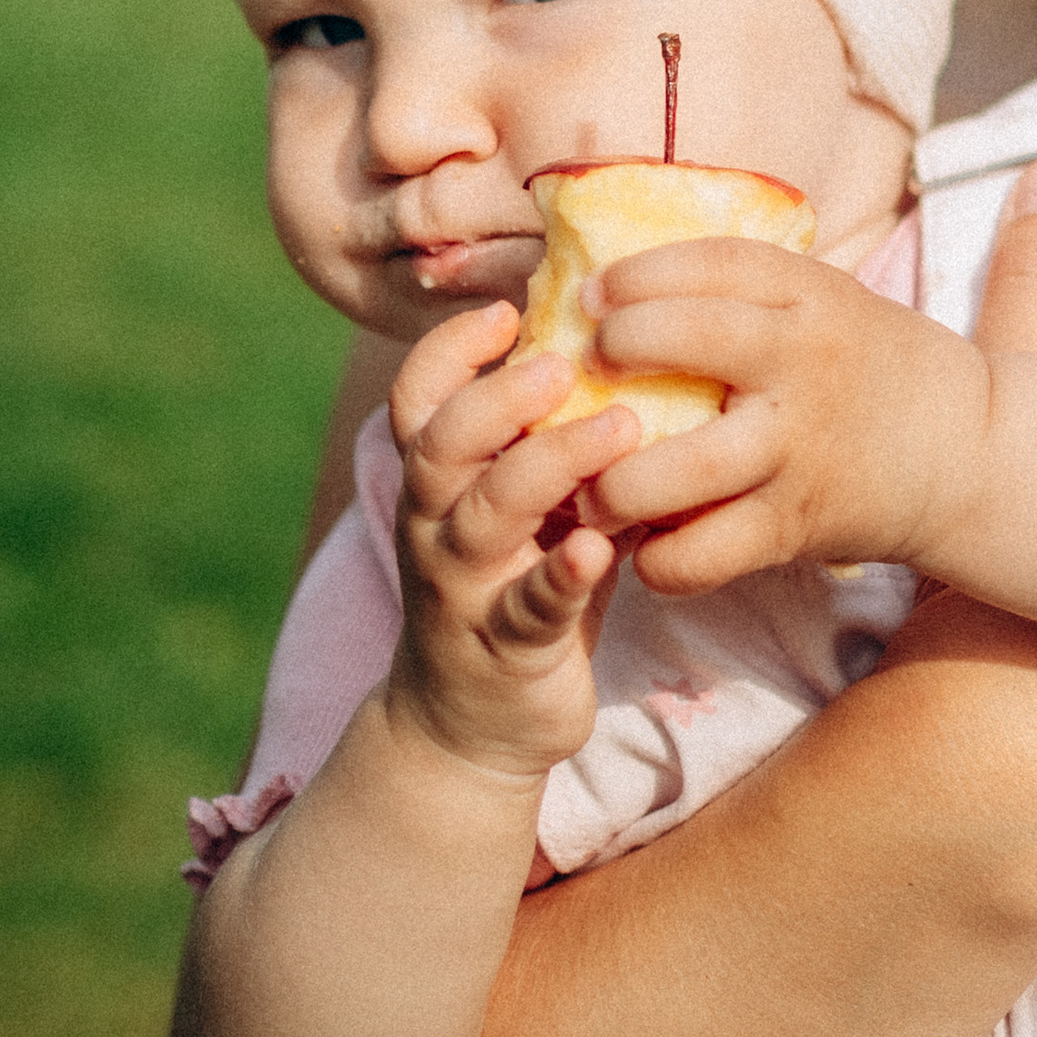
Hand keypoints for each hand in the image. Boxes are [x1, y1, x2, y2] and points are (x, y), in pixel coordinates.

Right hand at [383, 307, 637, 782]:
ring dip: (550, 465)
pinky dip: (561, 573)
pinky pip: (530, 606)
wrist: (473, 727)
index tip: (505, 309)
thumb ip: (544, 435)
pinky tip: (597, 547)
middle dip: (499, 397)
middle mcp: (436, 526)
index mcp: (437, 481)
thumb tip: (614, 337)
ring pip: (487, 516)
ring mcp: (465, 589)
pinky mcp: (507, 648)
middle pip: (441, 446)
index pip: (418, 399)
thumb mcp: (518, 504)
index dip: (449, 349)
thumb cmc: (515, 583)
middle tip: (565, 360)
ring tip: (618, 428)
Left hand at [574, 239, 990, 590]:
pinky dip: (659, 559)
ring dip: (615, 481)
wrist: (968, 454)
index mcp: (811, 297)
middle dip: (615, 351)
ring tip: (591, 486)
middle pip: (688, 339)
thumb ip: (743, 293)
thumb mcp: (825, 302)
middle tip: (581, 375)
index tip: (593, 298)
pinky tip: (645, 546)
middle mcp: (803, 364)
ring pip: (681, 468)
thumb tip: (617, 286)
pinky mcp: (795, 525)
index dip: (635, 275)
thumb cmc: (871, 368)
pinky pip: (703, 554)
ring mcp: (797, 450)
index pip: (710, 264)